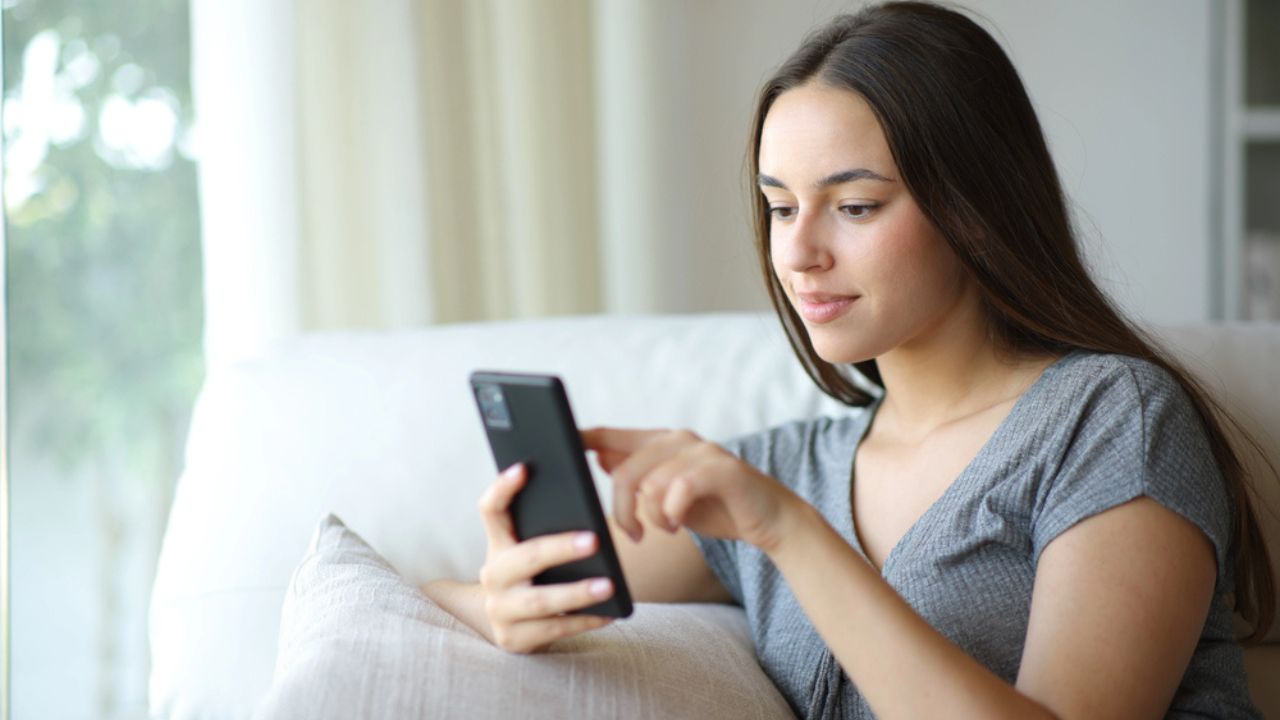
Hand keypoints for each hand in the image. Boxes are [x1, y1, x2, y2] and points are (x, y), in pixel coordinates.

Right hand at [475, 463, 615, 652]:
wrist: (512, 627)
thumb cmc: (535, 578)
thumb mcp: (532, 553)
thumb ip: (549, 531)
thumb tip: (591, 515)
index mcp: (498, 544)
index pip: (491, 510)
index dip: (503, 489)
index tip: (524, 468)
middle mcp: (492, 575)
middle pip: (525, 557)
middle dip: (560, 548)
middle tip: (593, 540)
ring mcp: (499, 609)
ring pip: (539, 601)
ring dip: (577, 593)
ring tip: (609, 585)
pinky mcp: (512, 639)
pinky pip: (553, 629)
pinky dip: (584, 621)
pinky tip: (609, 614)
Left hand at [582, 427, 800, 552]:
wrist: (771, 520)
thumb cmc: (716, 508)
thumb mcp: (668, 494)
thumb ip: (637, 474)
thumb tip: (597, 455)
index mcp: (661, 442)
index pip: (610, 434)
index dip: (582, 438)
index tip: (558, 446)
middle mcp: (678, 439)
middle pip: (624, 470)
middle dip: (620, 510)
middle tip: (634, 534)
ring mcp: (701, 451)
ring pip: (649, 484)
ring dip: (652, 517)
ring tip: (666, 528)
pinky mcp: (720, 469)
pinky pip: (677, 491)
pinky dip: (671, 514)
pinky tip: (679, 525)